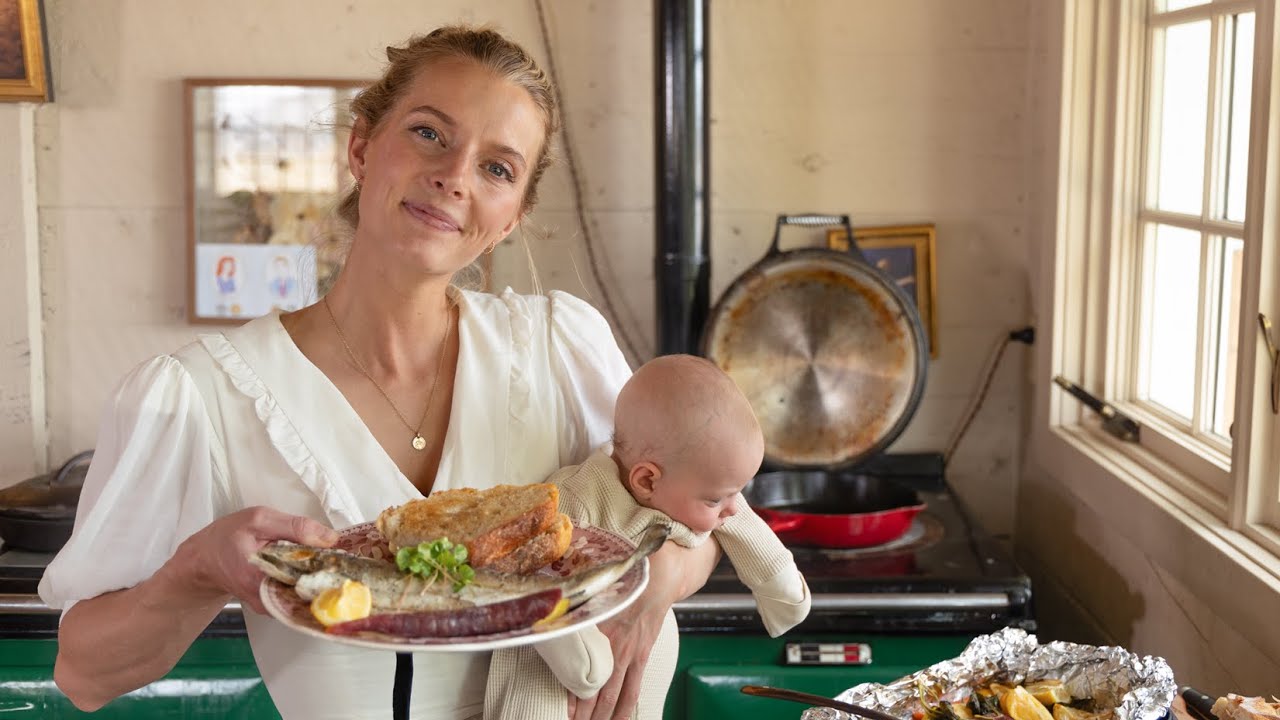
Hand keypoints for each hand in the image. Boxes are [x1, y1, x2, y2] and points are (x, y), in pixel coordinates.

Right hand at [166, 506, 337, 613]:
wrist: (205, 557)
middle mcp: (266, 599)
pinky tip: (322, 571)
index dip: (333, 574)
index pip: (306, 582)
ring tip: (342, 566)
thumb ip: (296, 527)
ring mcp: (270, 605)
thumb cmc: (228, 535)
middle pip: (310, 594)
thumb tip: (331, 538)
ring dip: (324, 581)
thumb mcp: (260, 519)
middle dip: (332, 579)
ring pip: (306, 596)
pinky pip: (298, 595)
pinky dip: (311, 582)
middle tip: (354, 565)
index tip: (353, 565)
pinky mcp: (273, 604)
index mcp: (260, 577)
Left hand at [569, 589, 665, 719]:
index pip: (579, 674)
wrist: (653, 586)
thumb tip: (554, 623)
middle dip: (584, 714)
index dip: (571, 696)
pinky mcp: (641, 659)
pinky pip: (633, 691)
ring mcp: (628, 657)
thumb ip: (577, 616)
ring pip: (613, 697)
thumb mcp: (594, 601)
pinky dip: (625, 708)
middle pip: (595, 692)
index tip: (563, 710)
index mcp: (595, 636)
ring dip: (603, 717)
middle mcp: (611, 651)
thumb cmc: (621, 591)